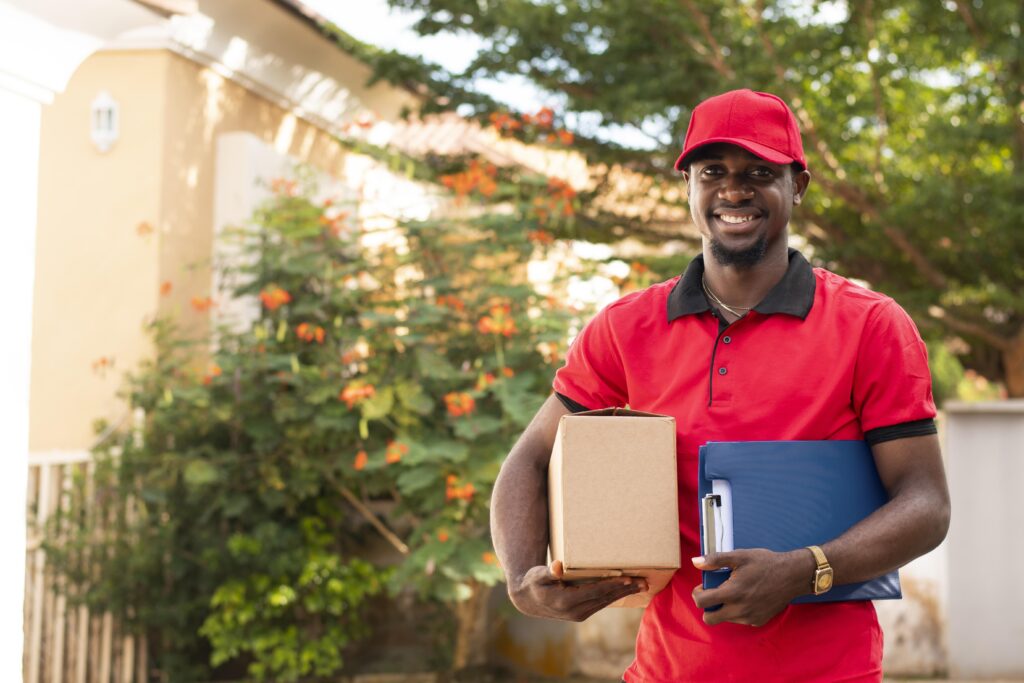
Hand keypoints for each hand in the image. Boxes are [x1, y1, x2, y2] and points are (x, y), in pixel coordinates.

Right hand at [508, 560, 648, 621]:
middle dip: (625, 590)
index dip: (612, 585)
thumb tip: (557, 567)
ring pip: (606, 602)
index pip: (594, 592)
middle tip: (644, 582)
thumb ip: (549, 572)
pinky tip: (627, 590)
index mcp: (565, 601)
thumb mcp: (537, 575)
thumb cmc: (534, 583)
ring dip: (624, 594)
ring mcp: (579, 614)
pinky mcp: (582, 613)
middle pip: (605, 598)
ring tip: (641, 585)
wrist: (529, 601)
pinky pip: (602, 603)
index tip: (628, 579)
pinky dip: (616, 596)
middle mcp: (575, 611)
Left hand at [691, 549, 812, 626]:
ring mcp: (749, 618)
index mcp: (732, 593)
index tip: (702, 587)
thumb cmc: (765, 563)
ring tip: (733, 591)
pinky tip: (746, 597)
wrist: (792, 575)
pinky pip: (740, 620)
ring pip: (725, 619)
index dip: (698, 594)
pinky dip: (737, 611)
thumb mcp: (739, 556)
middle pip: (709, 618)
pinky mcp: (758, 621)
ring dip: (723, 608)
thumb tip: (695, 562)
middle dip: (707, 607)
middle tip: (714, 593)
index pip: (702, 603)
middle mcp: (739, 610)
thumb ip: (715, 560)